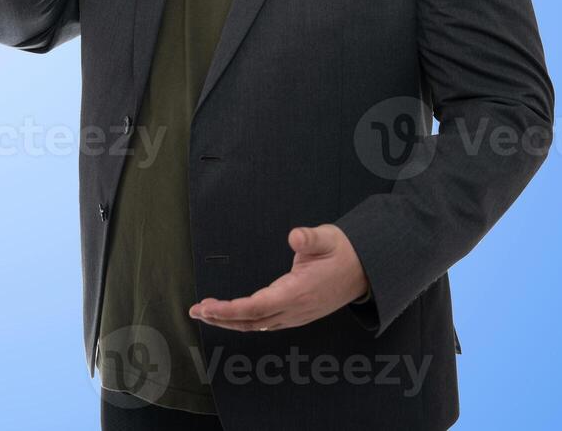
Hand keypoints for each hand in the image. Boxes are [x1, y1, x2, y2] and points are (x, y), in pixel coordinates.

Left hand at [188, 225, 369, 332]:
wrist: (366, 270)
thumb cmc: (343, 252)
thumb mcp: (328, 238)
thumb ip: (311, 238)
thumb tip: (295, 236)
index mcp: (299, 292)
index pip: (258, 307)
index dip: (231, 310)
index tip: (208, 307)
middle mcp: (296, 309)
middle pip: (252, 321)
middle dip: (222, 318)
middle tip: (195, 311)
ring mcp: (297, 315)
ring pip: (258, 325)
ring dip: (231, 321)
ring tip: (206, 313)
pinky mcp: (297, 314)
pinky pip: (267, 323)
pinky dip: (245, 321)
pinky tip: (232, 316)